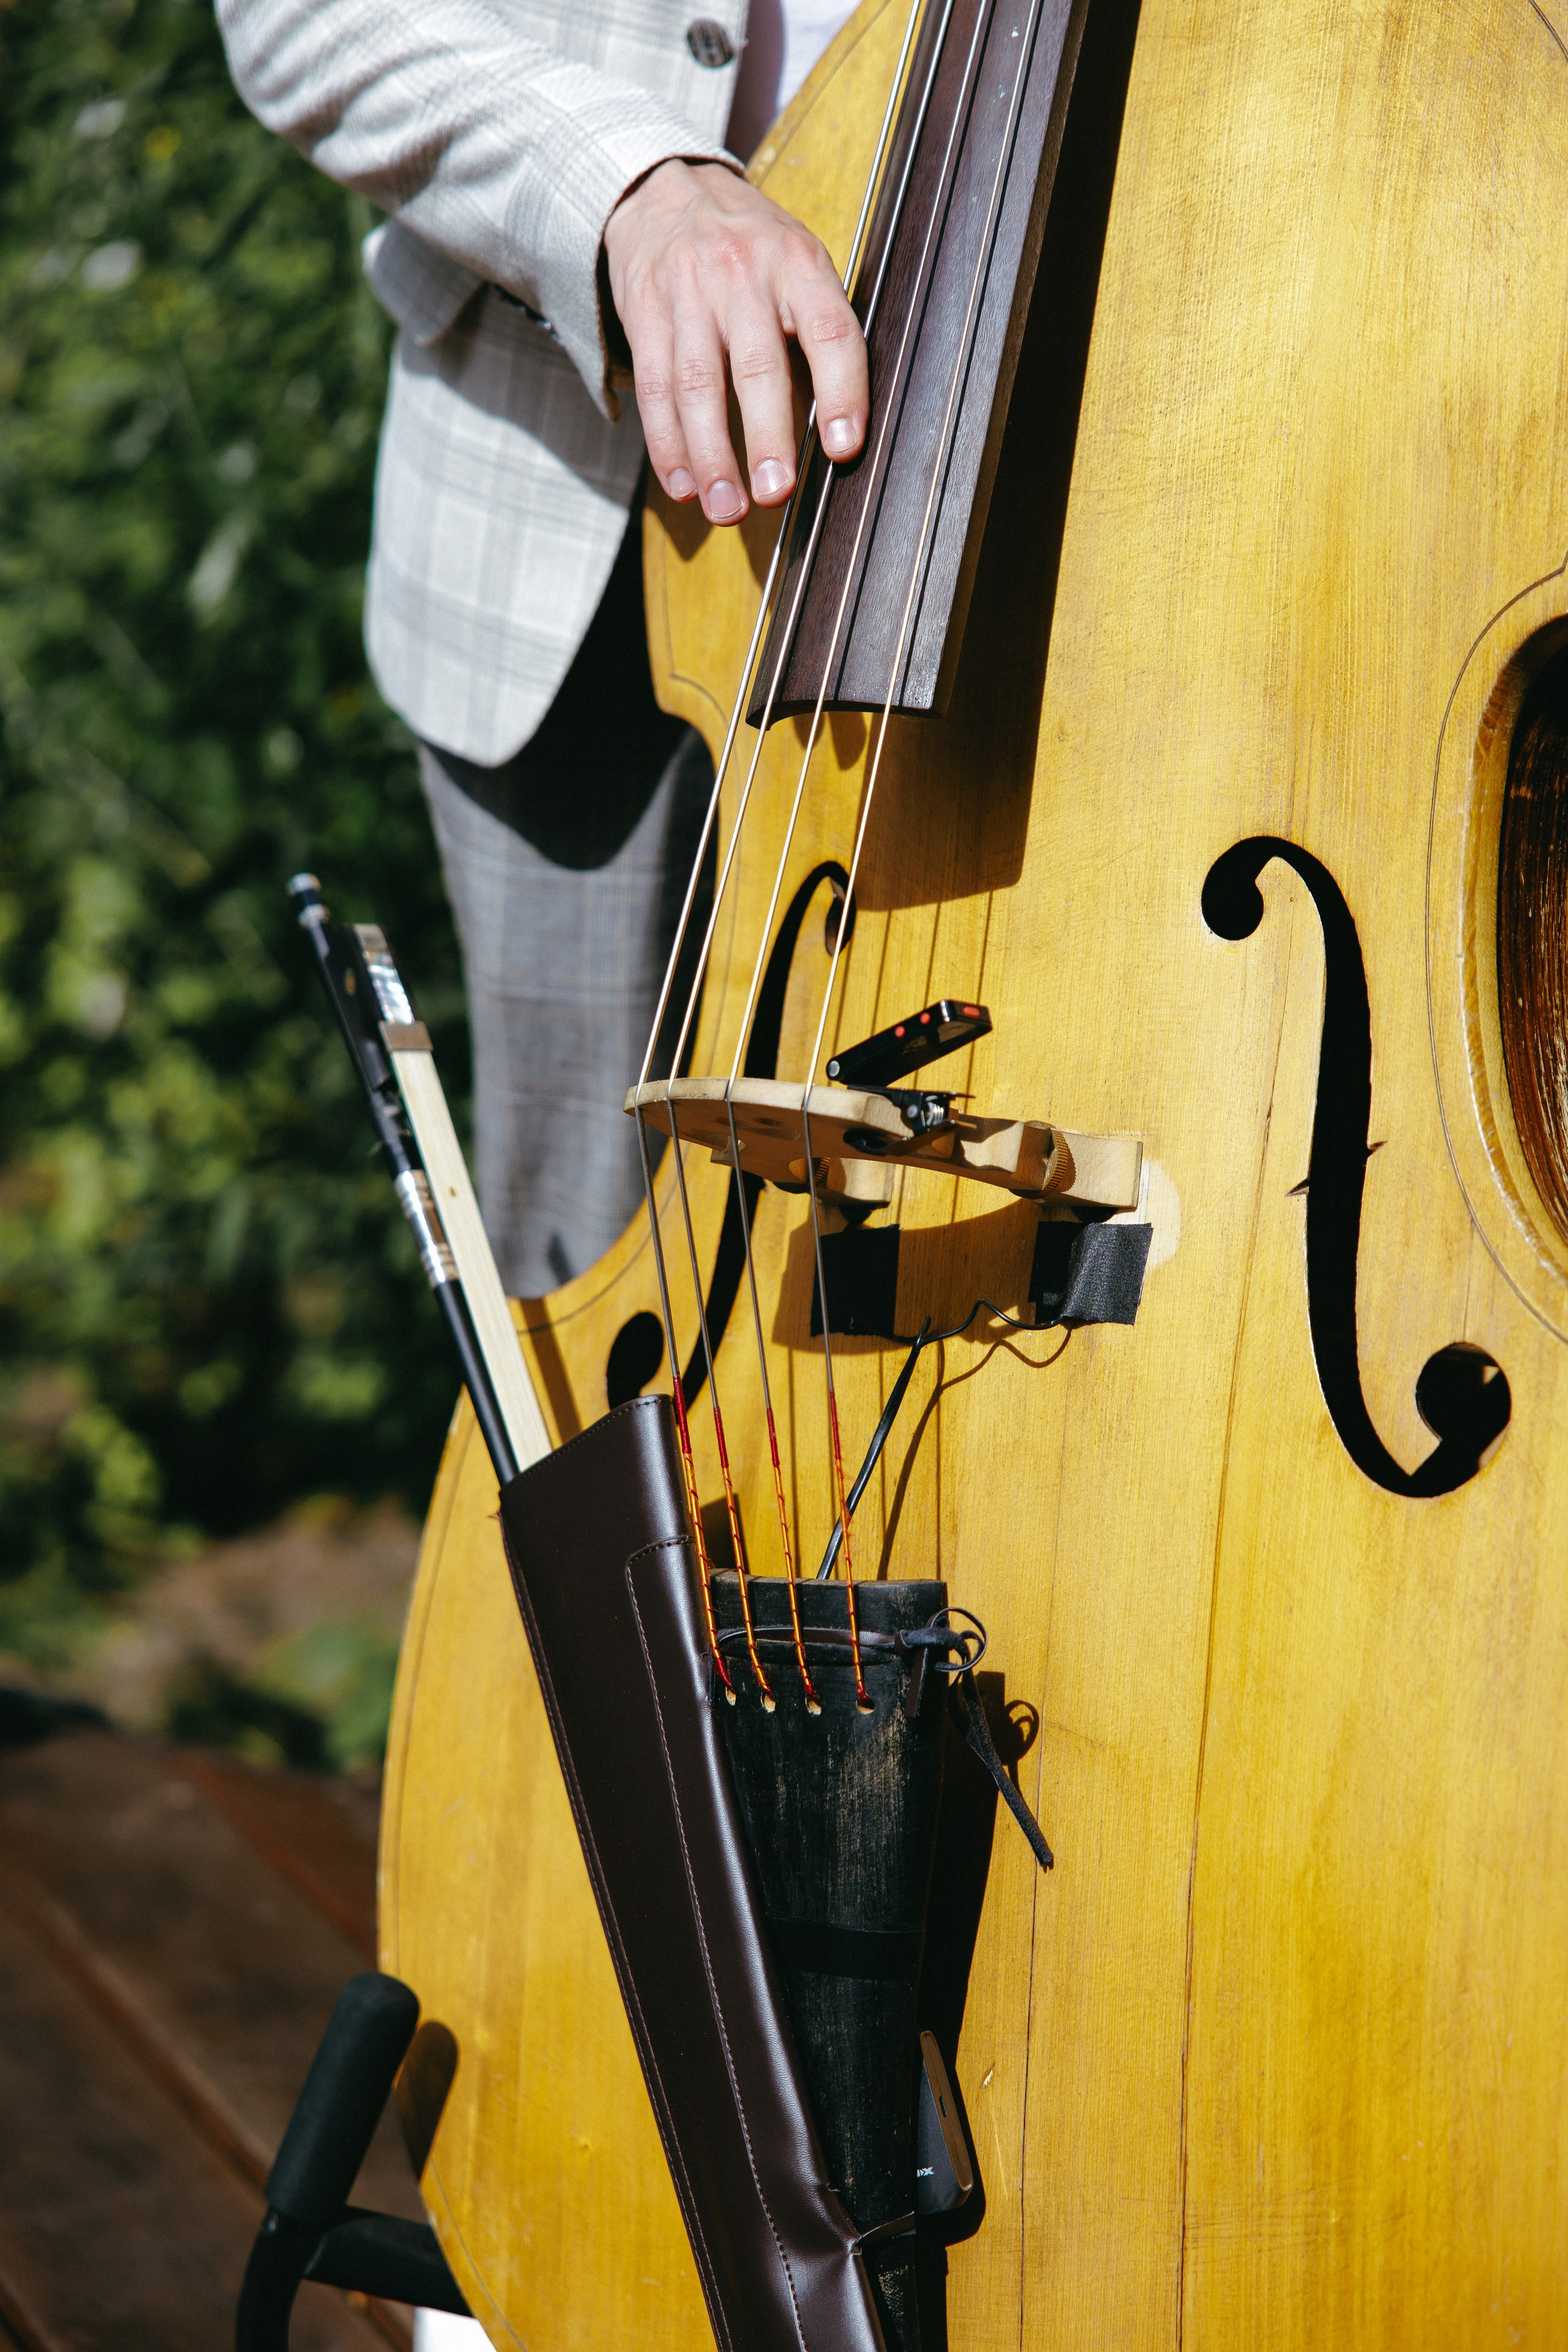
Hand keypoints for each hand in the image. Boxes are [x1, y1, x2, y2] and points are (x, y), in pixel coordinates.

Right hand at [602, 158, 867, 525]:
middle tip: (775, 494)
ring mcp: (689, 294)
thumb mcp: (795, 261)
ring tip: (726, 509)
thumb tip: (841, 426)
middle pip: (756, 366)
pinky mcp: (645, 315)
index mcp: (797, 263)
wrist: (662, 191)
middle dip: (766, 437)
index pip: (828, 330)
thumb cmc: (749, 246)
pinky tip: (683, 485)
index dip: (841, 391)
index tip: (843, 448)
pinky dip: (667, 444)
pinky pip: (656, 388)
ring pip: (698, 386)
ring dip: (711, 456)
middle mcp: (744, 275)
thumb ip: (815, 327)